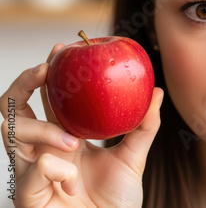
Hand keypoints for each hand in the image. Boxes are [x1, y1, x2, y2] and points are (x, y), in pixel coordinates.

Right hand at [0, 44, 163, 207]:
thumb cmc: (117, 200)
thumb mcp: (134, 157)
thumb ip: (143, 126)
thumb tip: (155, 91)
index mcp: (63, 138)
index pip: (49, 99)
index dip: (49, 72)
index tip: (62, 48)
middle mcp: (41, 149)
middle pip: (12, 107)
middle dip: (23, 82)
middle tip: (46, 70)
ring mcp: (30, 170)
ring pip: (12, 130)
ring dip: (43, 129)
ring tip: (73, 142)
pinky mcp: (26, 192)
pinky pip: (34, 167)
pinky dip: (57, 169)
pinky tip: (74, 182)